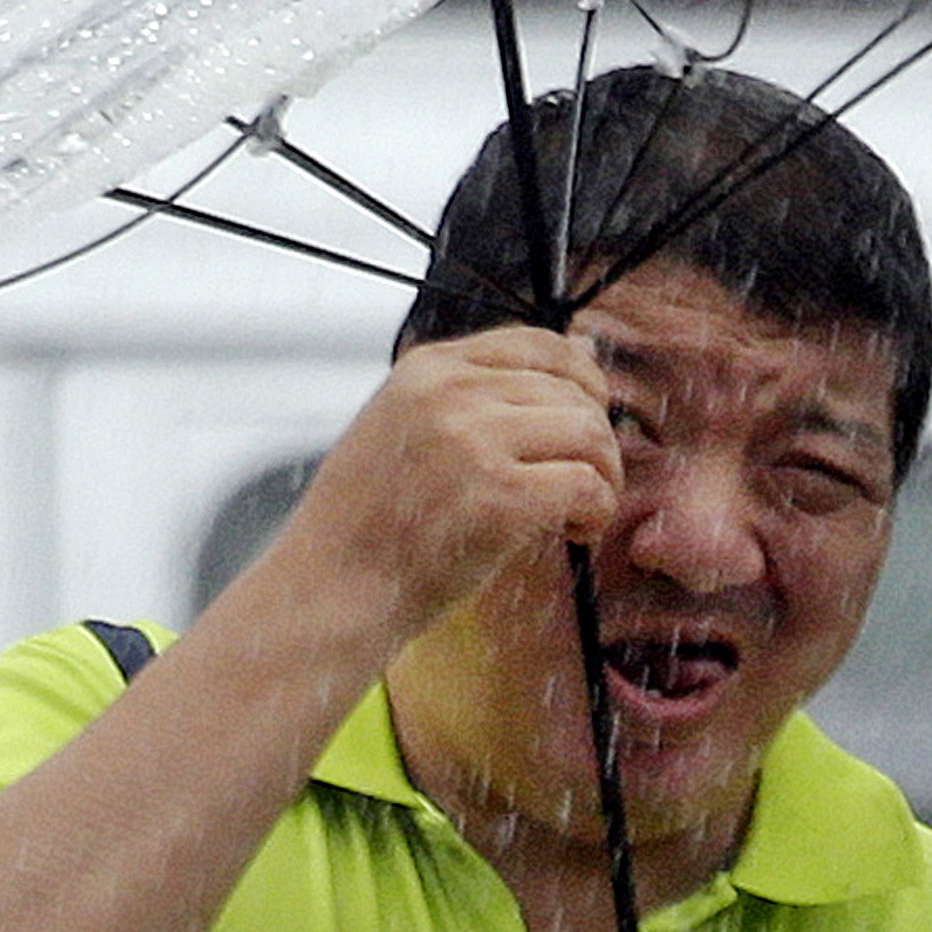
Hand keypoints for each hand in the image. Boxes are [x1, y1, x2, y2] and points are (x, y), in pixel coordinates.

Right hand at [267, 325, 622, 638]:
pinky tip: (573, 533)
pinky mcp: (498, 497)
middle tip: (581, 485)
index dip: (582, 382)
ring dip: (602, 478)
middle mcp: (449, 392)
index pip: (539, 343)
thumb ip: (477, 392)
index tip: (585, 422)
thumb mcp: (404, 425)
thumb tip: (581, 354)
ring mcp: (472, 442)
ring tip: (575, 513)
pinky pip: (588, 486)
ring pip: (589, 434)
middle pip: (572, 392)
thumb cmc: (369, 520)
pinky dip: (596, 513)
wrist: (329, 587)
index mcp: (427, 368)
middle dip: (594, 442)